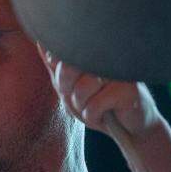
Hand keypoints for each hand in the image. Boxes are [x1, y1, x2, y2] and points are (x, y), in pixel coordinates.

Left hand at [39, 45, 159, 140]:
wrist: (130, 128)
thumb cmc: (100, 105)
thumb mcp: (71, 88)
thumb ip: (57, 68)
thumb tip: (41, 43)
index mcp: (93, 50)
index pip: (61, 55)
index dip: (61, 78)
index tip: (73, 88)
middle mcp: (106, 54)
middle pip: (68, 68)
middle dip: (69, 92)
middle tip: (83, 100)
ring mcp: (118, 69)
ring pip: (81, 89)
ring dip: (83, 107)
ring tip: (97, 107)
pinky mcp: (128, 88)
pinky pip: (94, 105)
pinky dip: (94, 116)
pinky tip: (106, 114)